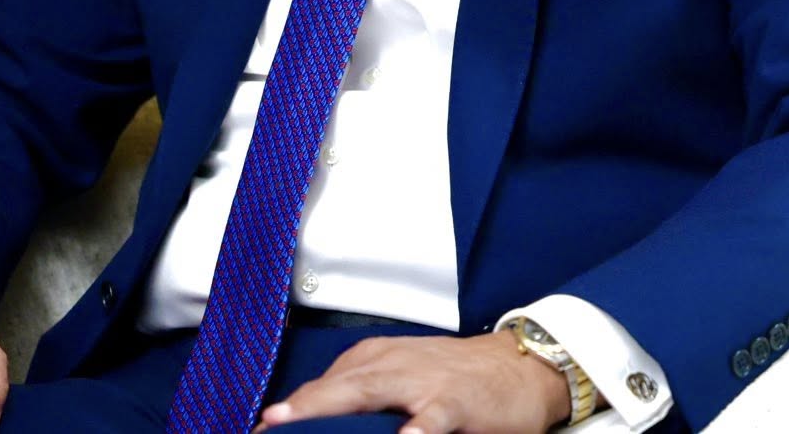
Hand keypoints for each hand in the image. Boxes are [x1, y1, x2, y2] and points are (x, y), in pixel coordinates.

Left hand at [257, 331, 570, 433]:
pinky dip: (415, 429)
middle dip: (298, 408)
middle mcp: (395, 365)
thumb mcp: (406, 379)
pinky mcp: (456, 402)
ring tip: (299, 425)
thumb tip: (318, 420)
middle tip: (264, 427)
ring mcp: (424, 382)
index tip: (262, 429)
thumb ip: (366, 398)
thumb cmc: (461, 378)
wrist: (525, 366)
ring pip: (369, 391)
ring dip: (333, 408)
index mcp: (379, 360)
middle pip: (336, 386)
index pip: (324, 385)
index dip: (291, 410)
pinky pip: (431, 416)